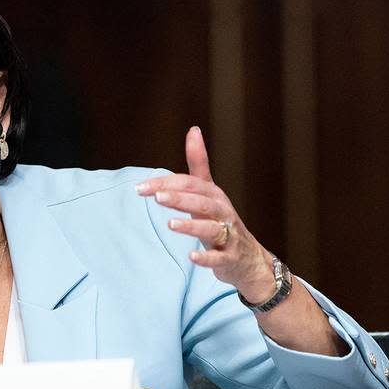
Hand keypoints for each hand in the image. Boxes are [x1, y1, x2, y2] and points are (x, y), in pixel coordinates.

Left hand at [136, 126, 275, 304]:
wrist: (248, 258)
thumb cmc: (222, 221)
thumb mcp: (210, 192)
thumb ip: (199, 164)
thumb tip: (193, 130)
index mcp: (214, 195)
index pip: (189, 184)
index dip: (166, 184)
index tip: (140, 188)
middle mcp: (223, 212)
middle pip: (202, 202)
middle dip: (179, 198)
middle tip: (156, 197)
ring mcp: (228, 235)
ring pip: (212, 228)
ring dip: (192, 225)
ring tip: (171, 224)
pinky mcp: (230, 257)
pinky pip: (219, 257)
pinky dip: (206, 257)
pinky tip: (191, 256)